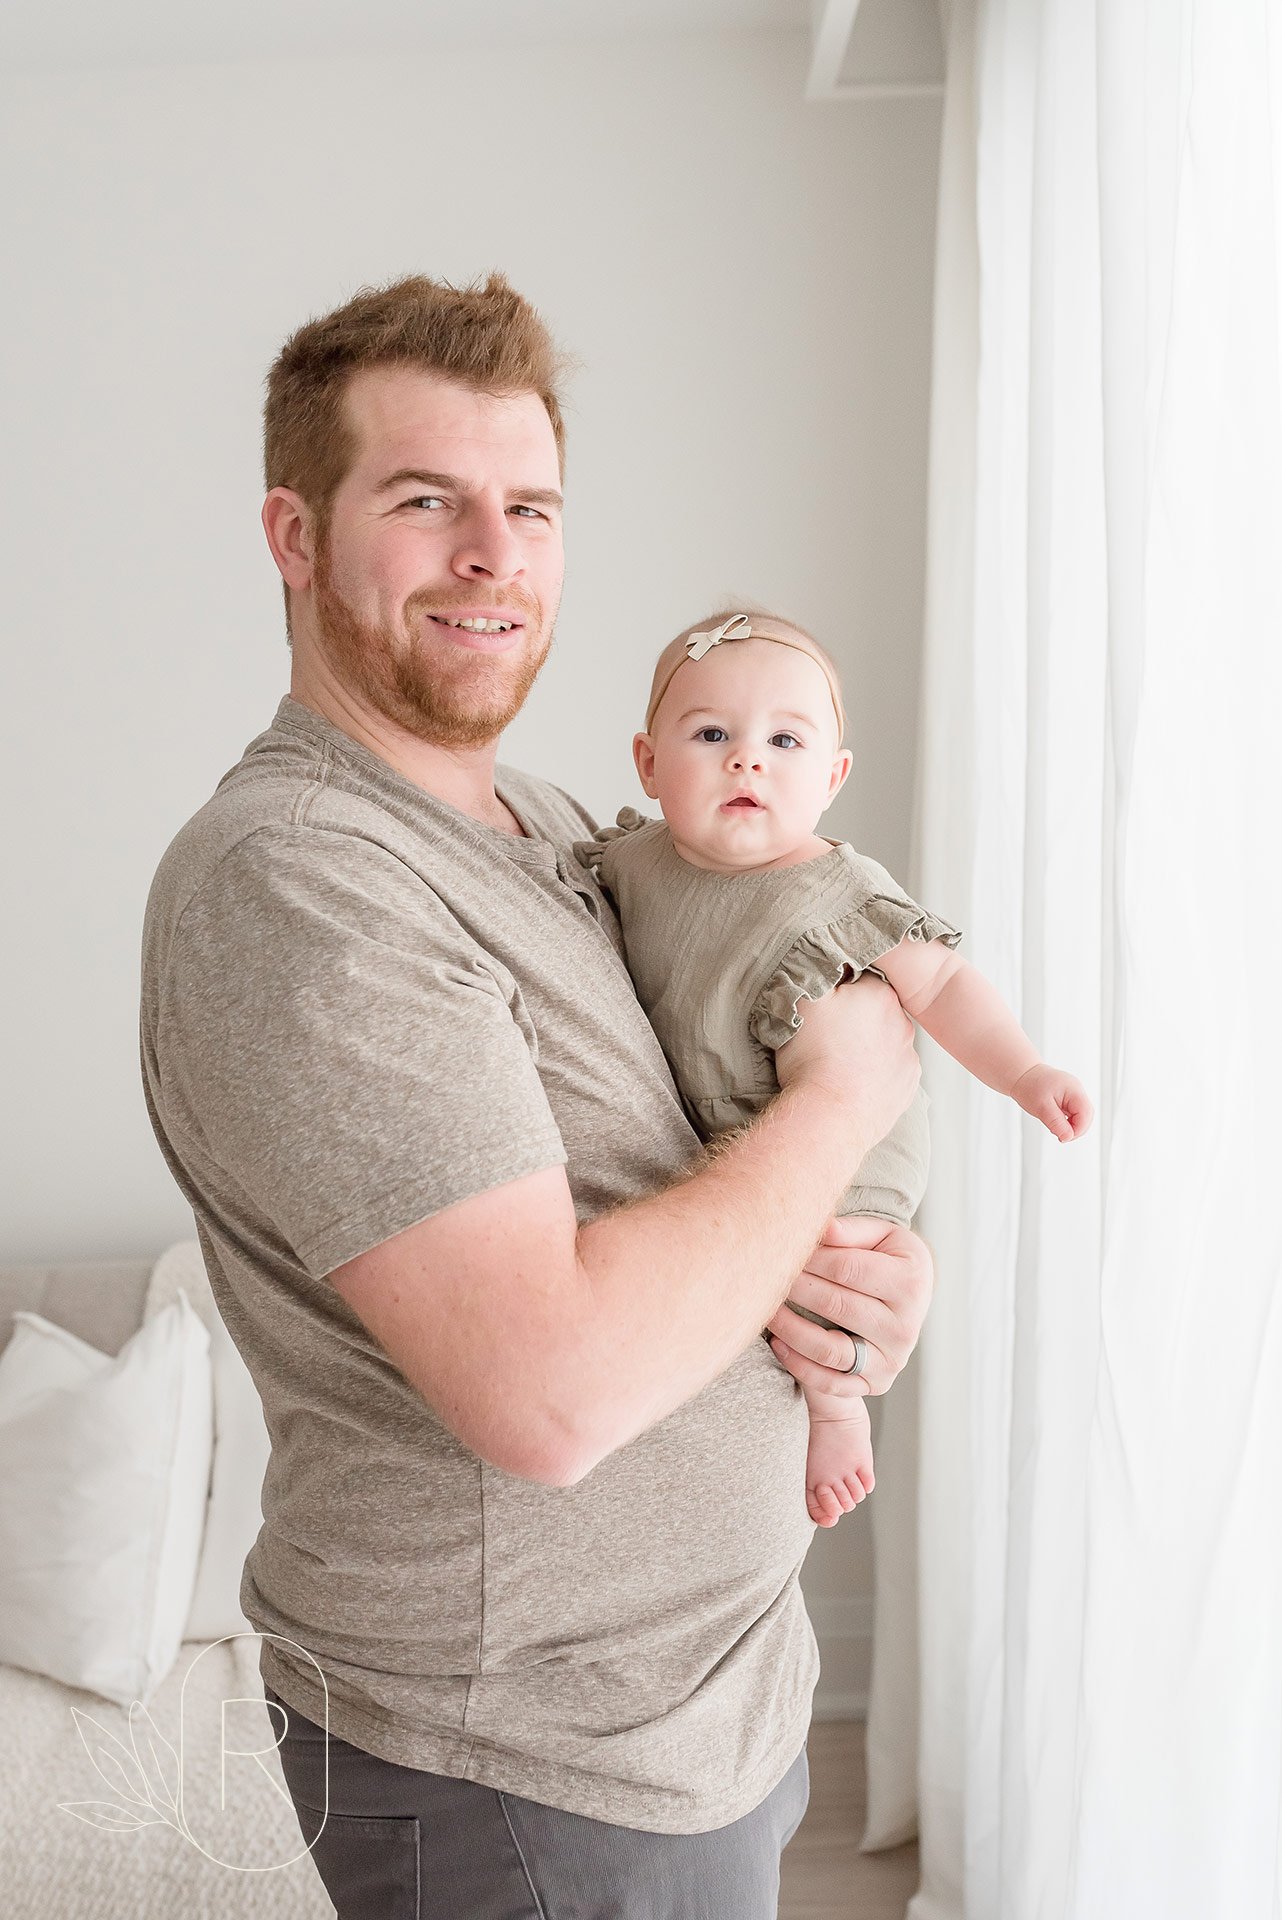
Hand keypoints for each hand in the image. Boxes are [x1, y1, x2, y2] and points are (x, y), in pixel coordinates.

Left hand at [765, 1214, 933, 1396]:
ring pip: (830, 1349)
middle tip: (767, 1275)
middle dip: (795, 1288)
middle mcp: (905, 1326)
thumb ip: (852, 1230)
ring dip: (790, 1329)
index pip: (848, 1269)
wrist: (905, 1305)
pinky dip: (798, 1364)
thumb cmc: (887, 1261)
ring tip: (767, 1309)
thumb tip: (822, 1228)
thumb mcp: (883, 1236)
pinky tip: (776, 1342)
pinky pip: (831, 1382)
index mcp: (911, 1282)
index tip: (783, 1249)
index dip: (810, 1259)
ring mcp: (891, 1359)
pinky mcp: (876, 1383)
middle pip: (836, 1306)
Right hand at [774, 973, 919, 1147]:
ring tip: (838, 1064)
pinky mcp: (907, 1089)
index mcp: (879, 995)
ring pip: (885, 1043)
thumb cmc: (814, 1058)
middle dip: (855, 1018)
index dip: (839, 990)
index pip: (860, 978)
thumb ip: (815, 975)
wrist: (829, 1116)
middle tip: (827, 1035)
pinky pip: (890, 1073)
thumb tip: (825, 966)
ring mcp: (908, 1058)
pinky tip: (853, 1082)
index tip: (823, 1005)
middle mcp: (902, 1023)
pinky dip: (875, 1075)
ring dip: (867, 1048)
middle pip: (875, 1011)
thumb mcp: (801, 1002)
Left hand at [1010, 1063, 1092, 1140]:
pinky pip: (1074, 1113)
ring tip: (1055, 1127)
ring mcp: (1073, 1094)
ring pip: (1081, 1115)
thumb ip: (1056, 1123)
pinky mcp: (1068, 1098)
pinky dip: (1067, 1121)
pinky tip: (1055, 1122)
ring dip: (1072, 1126)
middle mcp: (1077, 1090)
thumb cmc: (1030, 1087)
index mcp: (1074, 1090)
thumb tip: (1068, 1137)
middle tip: (1060, 1136)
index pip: (1086, 1114)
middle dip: (1076, 1129)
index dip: (1078, 1129)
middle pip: (1087, 1115)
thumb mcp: (1041, 1107)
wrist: (1022, 1074)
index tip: (1063, 1137)